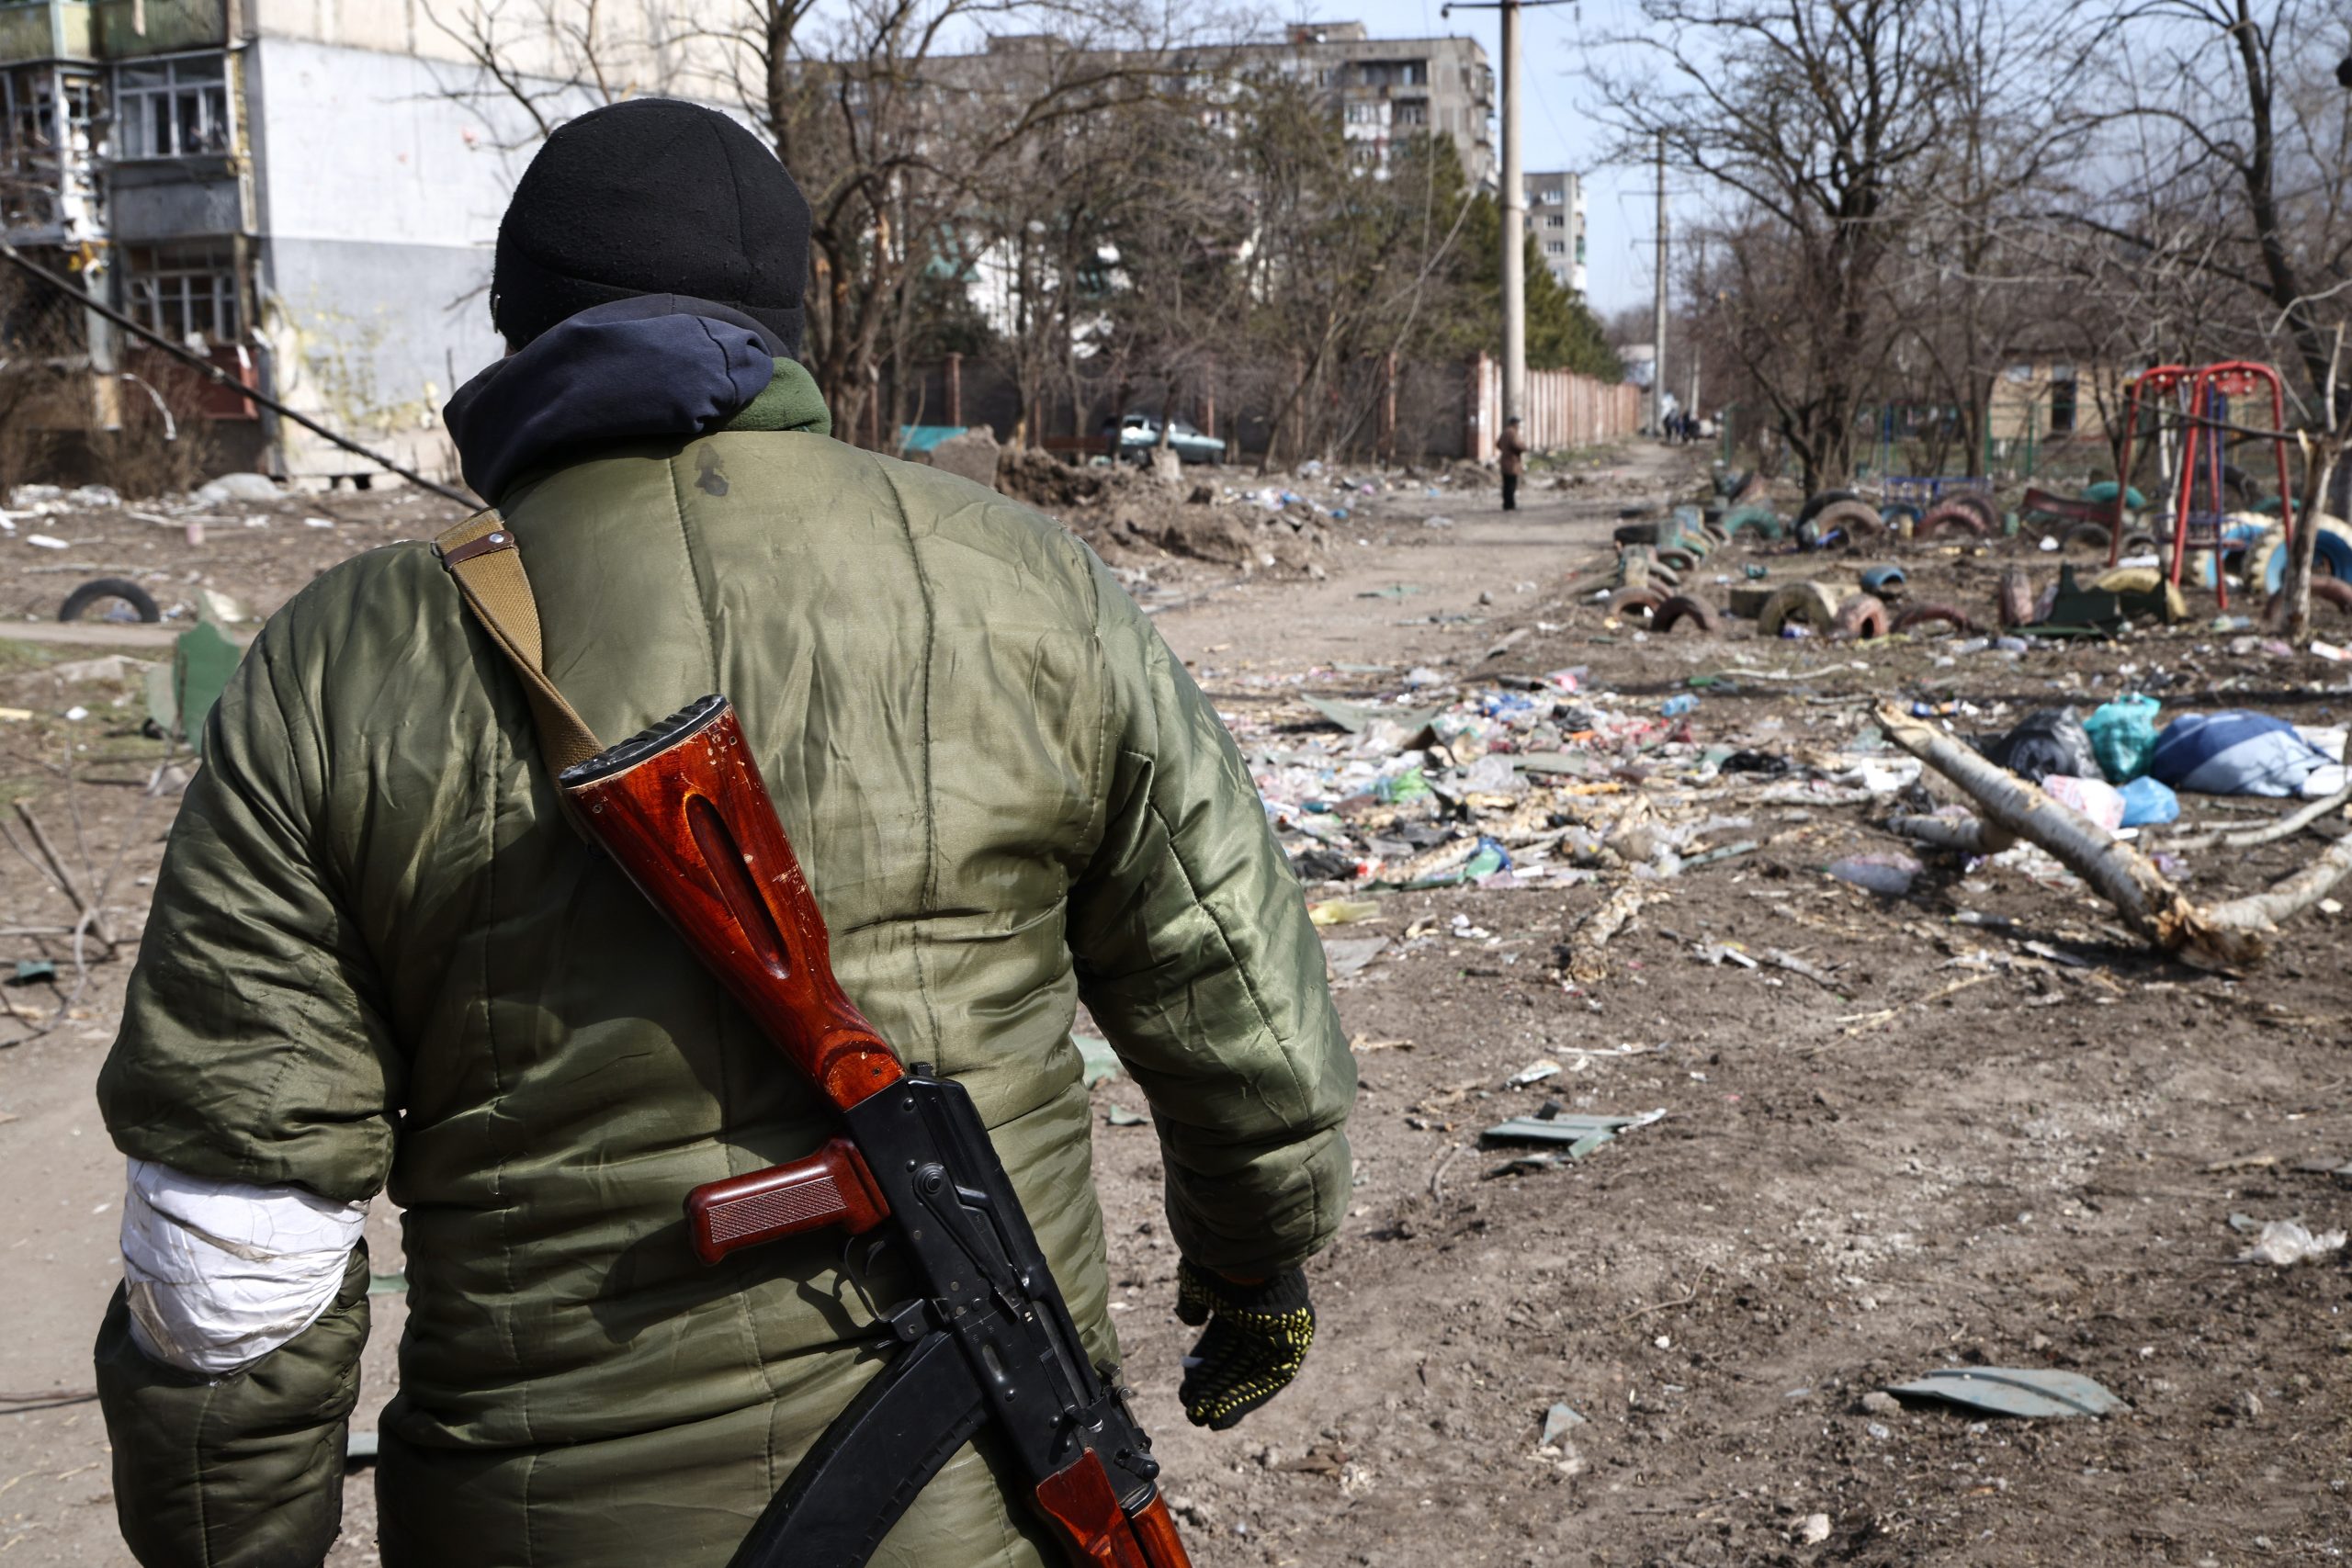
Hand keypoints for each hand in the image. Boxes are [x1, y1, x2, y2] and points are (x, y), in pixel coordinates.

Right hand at [1174, 1260, 1313, 1430]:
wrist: (1248, 1259)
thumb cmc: (1221, 1265)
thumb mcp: (1198, 1282)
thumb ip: (1193, 1301)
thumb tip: (1189, 1319)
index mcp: (1240, 1299)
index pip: (1221, 1341)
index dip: (1203, 1366)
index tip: (1186, 1388)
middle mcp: (1260, 1317)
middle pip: (1234, 1361)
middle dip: (1212, 1387)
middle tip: (1192, 1410)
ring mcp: (1277, 1331)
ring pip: (1250, 1374)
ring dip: (1227, 1398)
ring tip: (1203, 1419)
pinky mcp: (1292, 1345)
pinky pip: (1270, 1380)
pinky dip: (1247, 1398)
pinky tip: (1222, 1416)